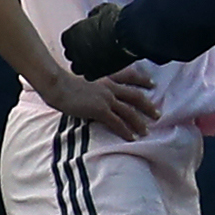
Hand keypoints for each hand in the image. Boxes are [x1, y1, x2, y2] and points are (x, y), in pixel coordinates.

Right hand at [38, 64, 158, 141]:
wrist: (56, 84)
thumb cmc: (63, 81)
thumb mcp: (82, 77)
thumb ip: (92, 83)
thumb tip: (92, 89)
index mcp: (106, 76)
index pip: (129, 75)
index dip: (142, 80)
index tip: (152, 84)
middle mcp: (110, 86)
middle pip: (135, 95)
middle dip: (148, 105)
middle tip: (157, 114)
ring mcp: (106, 98)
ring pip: (130, 111)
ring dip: (140, 122)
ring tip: (146, 131)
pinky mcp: (100, 109)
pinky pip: (118, 122)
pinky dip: (126, 131)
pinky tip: (131, 138)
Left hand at [61, 4, 137, 79]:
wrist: (129, 36)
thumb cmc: (116, 20)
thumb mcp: (102, 10)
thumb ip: (93, 14)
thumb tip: (92, 16)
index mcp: (72, 34)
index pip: (66, 39)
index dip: (75, 38)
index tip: (83, 37)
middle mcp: (74, 50)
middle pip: (70, 54)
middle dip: (78, 52)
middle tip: (90, 49)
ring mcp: (83, 63)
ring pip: (76, 68)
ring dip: (84, 64)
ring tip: (95, 59)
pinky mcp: (95, 73)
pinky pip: (89, 76)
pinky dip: (94, 71)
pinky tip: (102, 66)